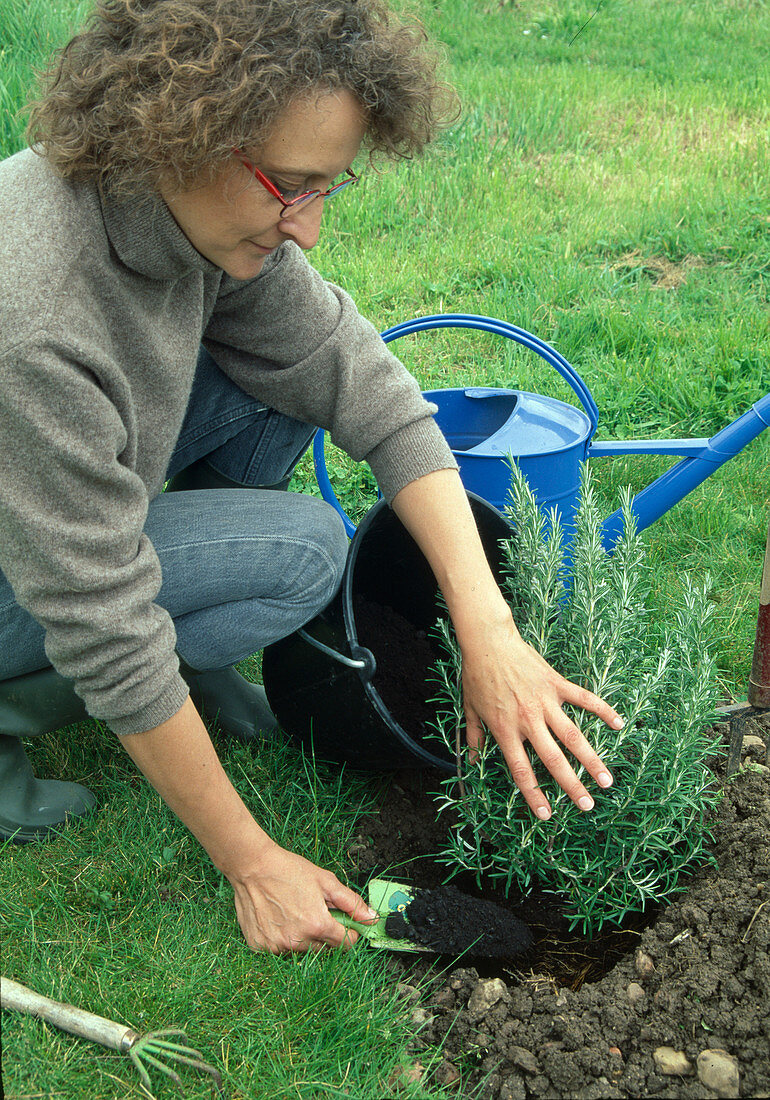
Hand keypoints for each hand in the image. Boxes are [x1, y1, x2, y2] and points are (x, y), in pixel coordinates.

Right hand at [227, 840, 378, 953]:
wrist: (253, 867)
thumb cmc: (289, 870)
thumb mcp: (326, 881)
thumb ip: (352, 902)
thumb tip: (371, 918)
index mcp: (317, 925)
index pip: (345, 944)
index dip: (349, 933)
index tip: (343, 923)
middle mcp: (297, 941)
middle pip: (324, 948)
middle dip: (325, 933)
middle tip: (314, 911)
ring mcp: (277, 946)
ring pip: (302, 950)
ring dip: (304, 937)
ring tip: (294, 912)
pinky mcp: (260, 947)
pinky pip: (280, 949)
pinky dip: (283, 938)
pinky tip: (279, 918)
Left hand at [461, 617, 622, 820]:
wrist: (488, 642)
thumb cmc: (477, 675)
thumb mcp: (470, 709)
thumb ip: (473, 738)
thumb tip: (470, 761)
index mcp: (506, 730)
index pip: (522, 770)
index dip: (534, 795)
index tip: (547, 815)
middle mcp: (528, 721)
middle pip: (553, 759)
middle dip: (572, 785)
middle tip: (588, 805)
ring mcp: (545, 702)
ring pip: (573, 736)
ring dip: (591, 760)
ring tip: (607, 780)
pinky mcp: (557, 684)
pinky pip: (584, 699)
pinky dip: (603, 711)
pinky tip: (619, 724)